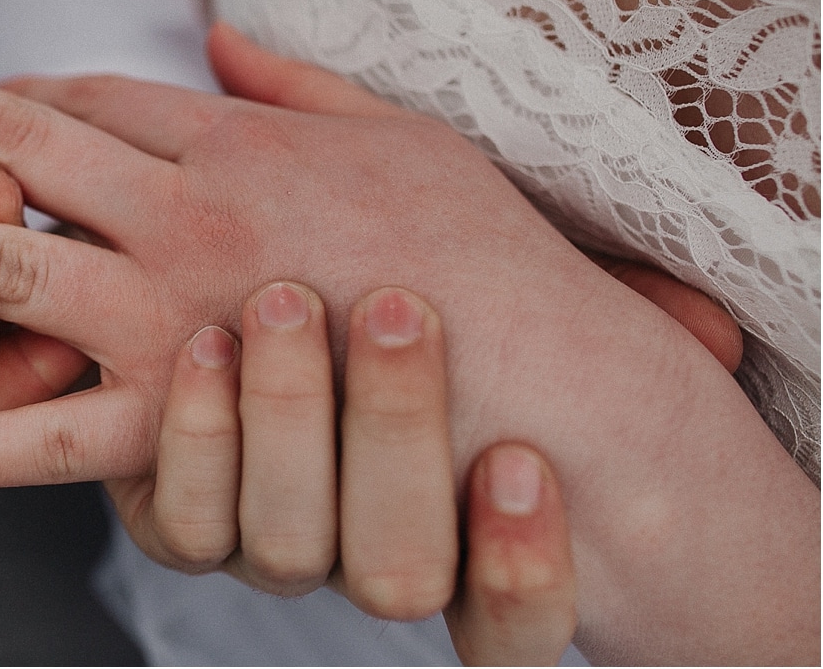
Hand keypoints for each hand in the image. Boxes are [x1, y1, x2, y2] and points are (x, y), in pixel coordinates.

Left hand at [0, 30, 817, 665]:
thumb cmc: (478, 245)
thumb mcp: (392, 125)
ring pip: (0, 261)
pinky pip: (43, 433)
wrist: (542, 373)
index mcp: (227, 134)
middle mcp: (181, 206)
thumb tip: (217, 31)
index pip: (82, 93)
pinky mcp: (177, 416)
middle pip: (16, 142)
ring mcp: (169, 310)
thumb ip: (290, 79)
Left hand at [133, 283, 573, 665]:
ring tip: (283, 300)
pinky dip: (189, 434)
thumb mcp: (465, 259)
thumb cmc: (376, 275)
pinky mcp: (171, 515)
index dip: (519, 575)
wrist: (206, 282)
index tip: (520, 462)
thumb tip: (712, 330)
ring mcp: (267, 541)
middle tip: (391, 305)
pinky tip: (201, 345)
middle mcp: (366, 553)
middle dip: (393, 430)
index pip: (511, 623)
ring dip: (283, 415)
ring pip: (283, 547)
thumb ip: (565, 290)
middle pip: (393, 570)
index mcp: (457, 533)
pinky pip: (182, 522)